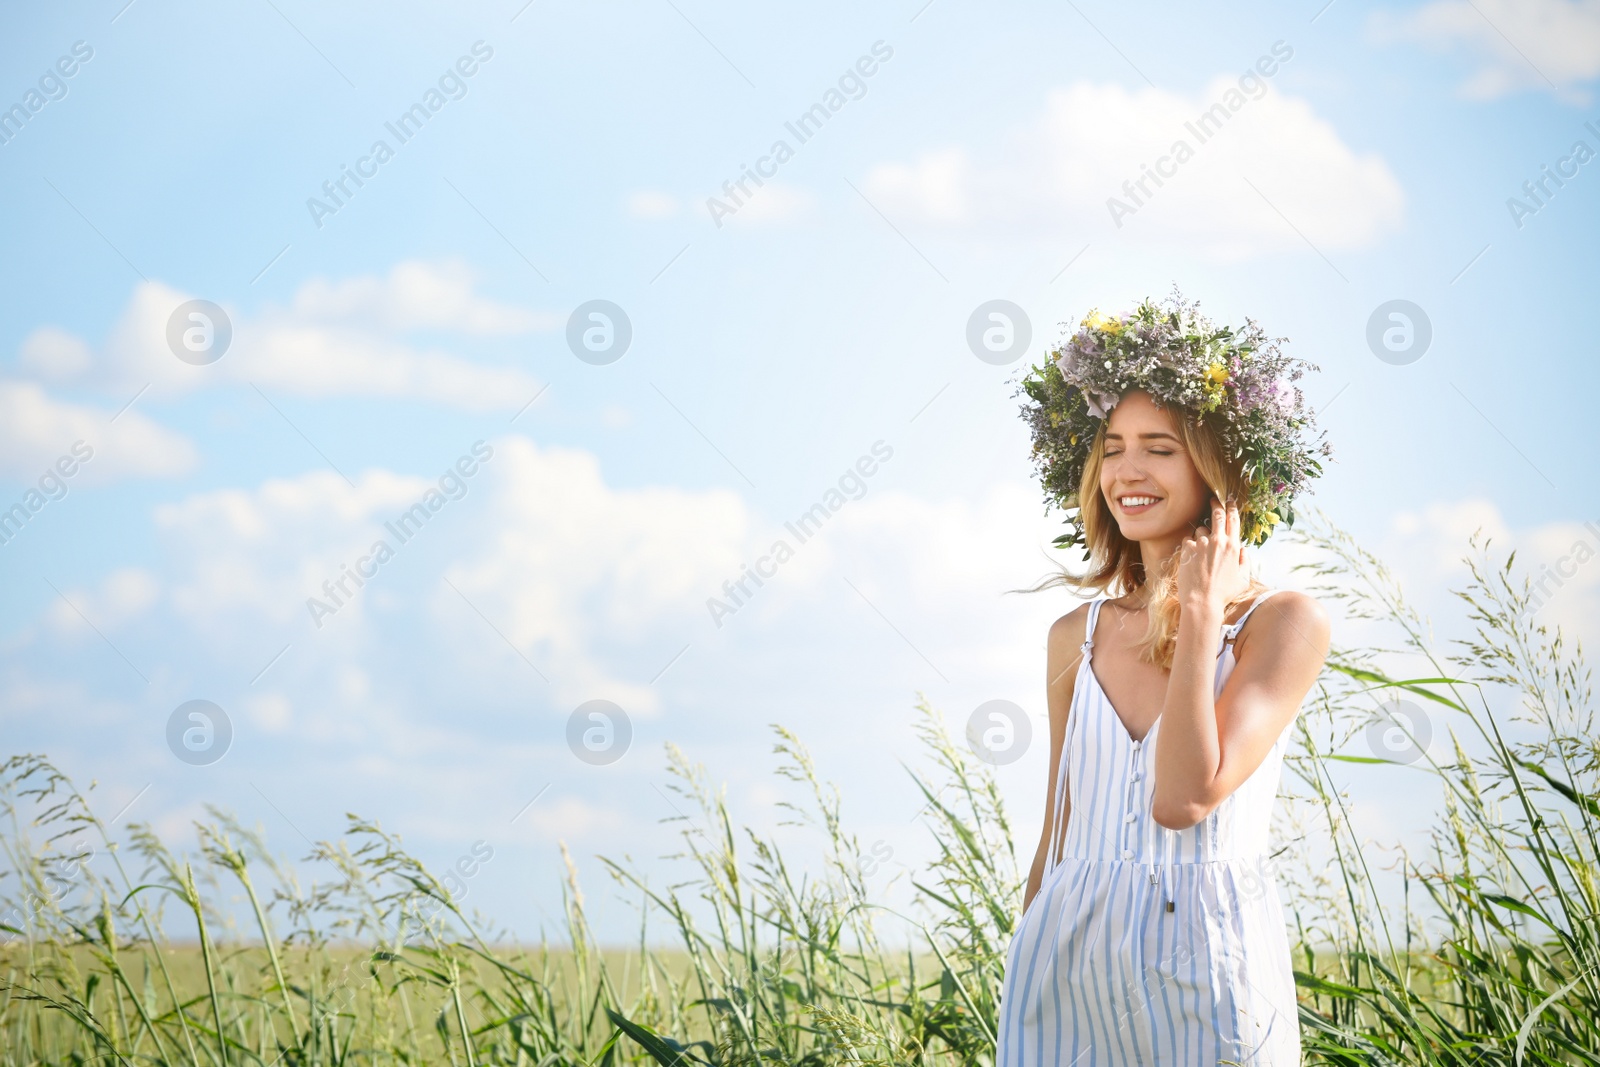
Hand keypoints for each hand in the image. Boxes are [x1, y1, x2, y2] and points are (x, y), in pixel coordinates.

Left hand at [1176, 497, 1248, 616]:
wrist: (1202, 601)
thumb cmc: (1223, 593)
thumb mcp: (1242, 579)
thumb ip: (1245, 562)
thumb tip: (1242, 549)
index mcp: (1233, 546)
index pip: (1234, 520)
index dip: (1232, 507)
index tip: (1229, 501)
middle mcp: (1217, 541)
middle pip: (1217, 515)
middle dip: (1216, 505)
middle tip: (1213, 500)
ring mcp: (1201, 543)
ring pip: (1200, 529)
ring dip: (1201, 535)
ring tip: (1201, 552)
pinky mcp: (1187, 549)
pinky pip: (1188, 540)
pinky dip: (1190, 545)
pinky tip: (1191, 558)